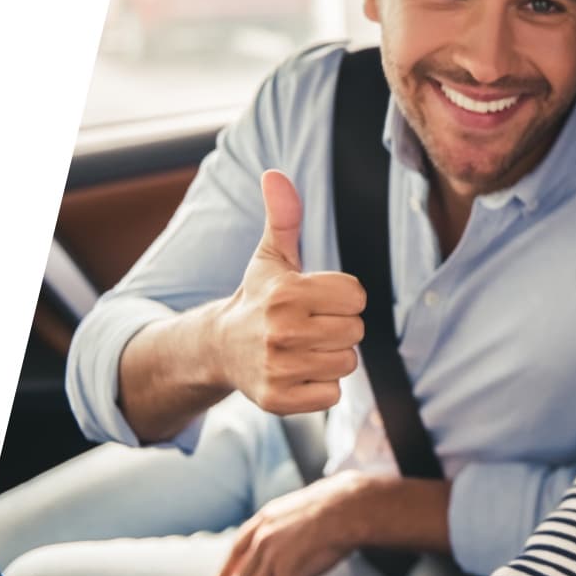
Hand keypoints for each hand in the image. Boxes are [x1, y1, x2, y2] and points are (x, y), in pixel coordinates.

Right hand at [215, 170, 365, 413]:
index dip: (342, 298)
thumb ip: (283, 218)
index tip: (317, 300)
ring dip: (331, 357)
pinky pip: (332, 395)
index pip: (356, 296)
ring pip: (346, 363)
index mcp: (287, 293)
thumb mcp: (270, 257)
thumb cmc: (258, 298)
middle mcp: (281, 331)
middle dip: (338, 328)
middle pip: (355, 332)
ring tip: (303, 348)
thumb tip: (276, 174)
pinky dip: (320, 387)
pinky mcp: (279, 401)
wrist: (219, 348)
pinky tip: (297, 372)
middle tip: (309, 325)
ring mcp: (279, 368)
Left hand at [215, 472, 365, 575]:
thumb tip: (292, 534)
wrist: (350, 506)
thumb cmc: (337, 504)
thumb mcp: (301, 506)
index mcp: (265, 518)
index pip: (237, 548)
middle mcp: (263, 536)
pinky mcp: (286, 572)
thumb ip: (287, 522)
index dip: (227, 568)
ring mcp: (272, 554)